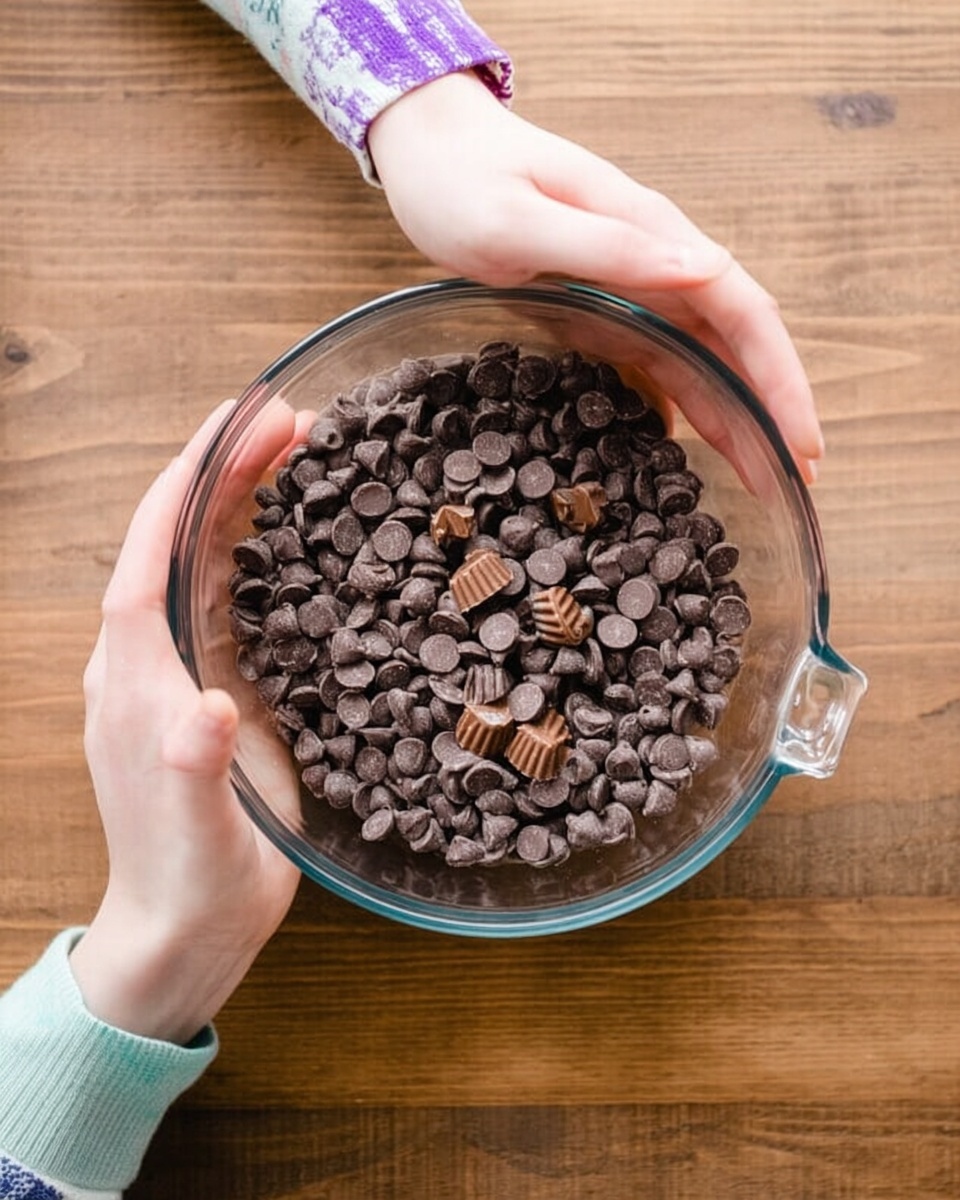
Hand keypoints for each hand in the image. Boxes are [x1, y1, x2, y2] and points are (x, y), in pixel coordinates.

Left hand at [70, 402, 303, 1044]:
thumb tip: (209, 707)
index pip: (150, 555)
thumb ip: (194, 767)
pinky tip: (295, 532)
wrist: (187, 928)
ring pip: (206, 562)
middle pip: (181, 542)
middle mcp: (150, 661)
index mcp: (135, 680)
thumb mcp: (197, 831)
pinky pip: (230, 599)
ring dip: (245, 502)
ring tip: (298, 451)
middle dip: (226, 474)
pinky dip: (259, 552)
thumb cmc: (189, 880)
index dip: (187, 484)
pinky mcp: (214, 688)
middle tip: (290, 420)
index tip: (232, 423)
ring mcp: (181, 673)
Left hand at [369, 71, 823, 482]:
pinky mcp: (603, 308)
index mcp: (650, 233)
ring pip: (702, 359)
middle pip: (735, 343)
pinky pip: (658, 363)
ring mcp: (630, 287)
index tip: (800, 442)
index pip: (742, 310)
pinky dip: (684, 405)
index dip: (778, 379)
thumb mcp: (521, 218)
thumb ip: (610, 246)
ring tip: (762, 478)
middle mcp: (654, 262)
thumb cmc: (462, 181)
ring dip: (735, 416)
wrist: (428, 152)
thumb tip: (708, 269)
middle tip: (795, 482)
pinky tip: (693, 448)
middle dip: (771, 411)